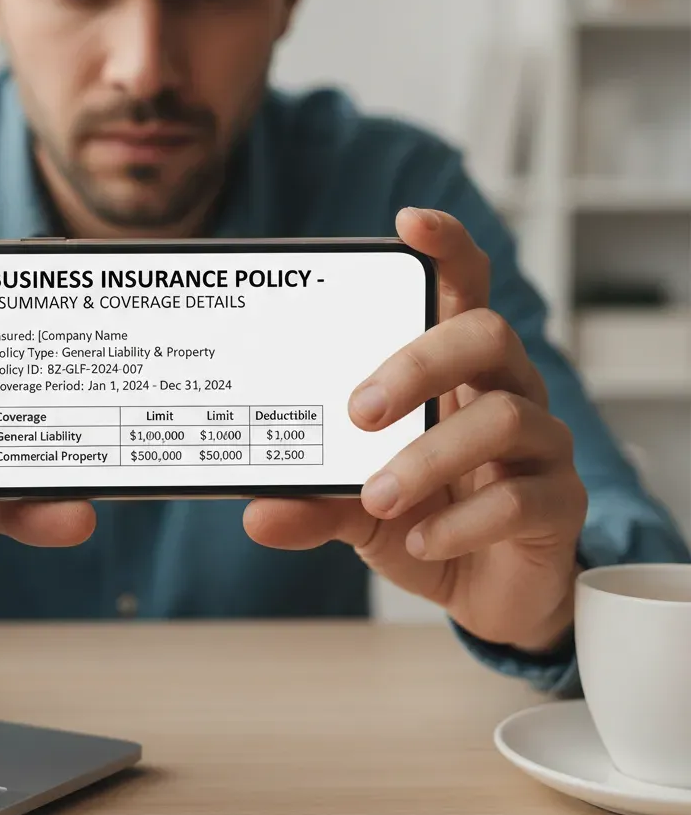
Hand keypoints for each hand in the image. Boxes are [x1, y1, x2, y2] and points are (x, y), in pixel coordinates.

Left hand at [244, 208, 587, 652]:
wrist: (485, 591)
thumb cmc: (423, 518)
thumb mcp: (356, 507)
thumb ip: (314, 500)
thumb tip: (255, 511)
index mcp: (455, 372)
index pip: (463, 289)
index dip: (447, 248)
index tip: (408, 223)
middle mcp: (504, 392)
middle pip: (487, 334)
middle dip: (419, 363)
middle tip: (359, 411)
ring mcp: (540, 446)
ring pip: (507, 416)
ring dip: (429, 457)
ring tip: (377, 496)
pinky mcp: (558, 503)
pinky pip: (521, 498)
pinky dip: (460, 520)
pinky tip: (419, 538)